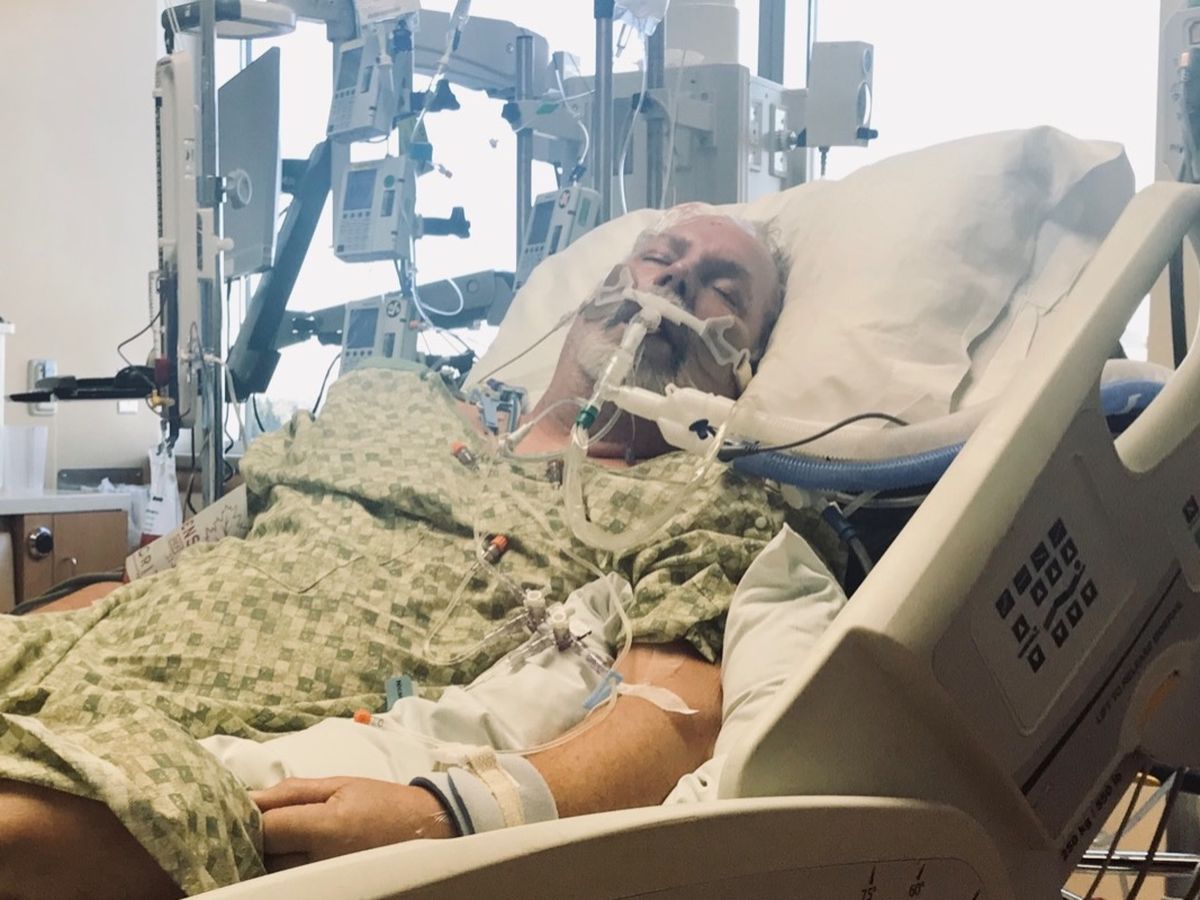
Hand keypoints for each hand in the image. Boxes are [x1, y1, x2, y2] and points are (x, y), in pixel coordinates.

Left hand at [251, 776, 455, 870]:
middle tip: (264, 819)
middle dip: (258, 836)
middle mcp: (322, 863)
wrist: (423, 830)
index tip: (249, 806)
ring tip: (280, 836)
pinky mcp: (328, 890)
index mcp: (328, 828)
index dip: (252, 816)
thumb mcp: (339, 785)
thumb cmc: (381, 802)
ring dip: (269, 855)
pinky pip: (290, 882)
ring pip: (273, 874)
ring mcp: (325, 882)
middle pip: (264, 855)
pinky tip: (291, 854)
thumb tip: (249, 797)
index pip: (267, 828)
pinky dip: (284, 869)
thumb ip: (291, 792)